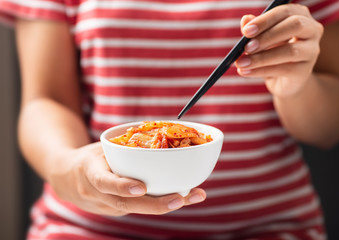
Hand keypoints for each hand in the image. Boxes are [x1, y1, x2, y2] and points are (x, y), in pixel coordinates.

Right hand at [48, 142, 205, 215]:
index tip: (141, 188)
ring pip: (137, 209)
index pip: (105, 183)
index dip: (122, 186)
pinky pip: (139, 208)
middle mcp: (97, 196)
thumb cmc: (89, 158)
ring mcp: (107, 207)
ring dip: (166, 204)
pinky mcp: (117, 211)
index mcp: (90, 175)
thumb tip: (158, 130)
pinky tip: (184, 196)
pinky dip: (161, 203)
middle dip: (155, 204)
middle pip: (126, 205)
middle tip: (180, 198)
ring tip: (192, 197)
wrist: (65, 179)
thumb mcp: (100, 148)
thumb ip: (122, 147)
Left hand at [235, 4, 323, 97]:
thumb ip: (254, 30)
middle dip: (268, 36)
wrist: (282, 81)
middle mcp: (312, 30)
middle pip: (294, 26)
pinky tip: (245, 72)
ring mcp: (312, 51)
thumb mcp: (261, 40)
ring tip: (241, 63)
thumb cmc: (272, 53)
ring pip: (290, 51)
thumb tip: (245, 19)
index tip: (246, 31)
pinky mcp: (305, 71)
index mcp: (300, 15)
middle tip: (247, 47)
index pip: (285, 11)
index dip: (265, 20)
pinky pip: (284, 70)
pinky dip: (261, 71)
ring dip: (262, 58)